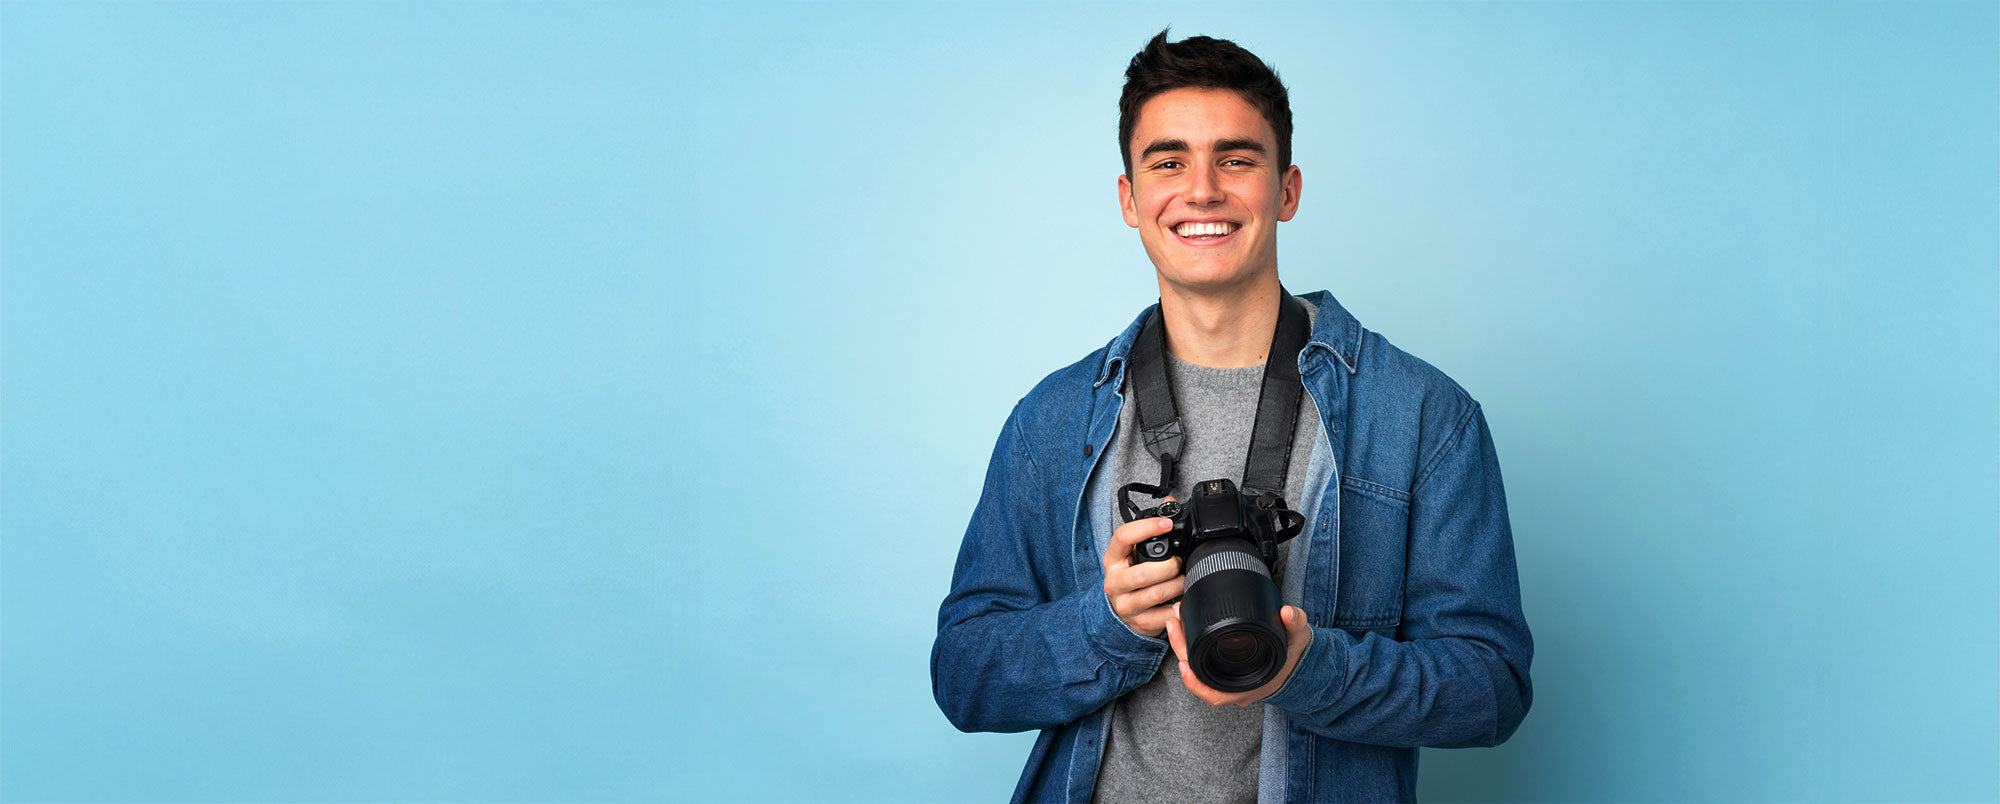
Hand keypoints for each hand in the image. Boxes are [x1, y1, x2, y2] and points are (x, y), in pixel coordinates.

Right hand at [1101, 507, 1182, 637]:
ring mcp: (1125, 604)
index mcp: (1113, 559)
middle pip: (1144, 573)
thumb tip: (1170, 503)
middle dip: (1169, 566)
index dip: (1146, 528)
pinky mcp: (1138, 622)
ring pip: (1156, 594)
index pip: (1123, 537)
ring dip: (1177, 585)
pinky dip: (1178, 608)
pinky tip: (1182, 601)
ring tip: (1183, 580)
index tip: (1167, 524)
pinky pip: (1163, 616)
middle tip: (1179, 562)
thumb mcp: (1134, 552)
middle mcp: (1115, 582)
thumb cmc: (1131, 576)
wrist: (1122, 610)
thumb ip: (1150, 528)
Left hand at [1165, 603, 1312, 706]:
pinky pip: (1202, 664)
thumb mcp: (1299, 639)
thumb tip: (1288, 612)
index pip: (1214, 694)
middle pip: (1198, 677)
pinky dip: (1191, 650)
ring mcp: (1229, 679)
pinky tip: (1184, 632)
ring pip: (1197, 670)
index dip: (1195, 684)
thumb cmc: (1296, 656)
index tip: (1183, 664)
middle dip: (1182, 651)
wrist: (1300, 662)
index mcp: (1249, 686)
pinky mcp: (1226, 669)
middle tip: (1174, 623)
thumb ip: (1296, 624)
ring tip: (1176, 622)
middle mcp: (1235, 687)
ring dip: (1183, 648)